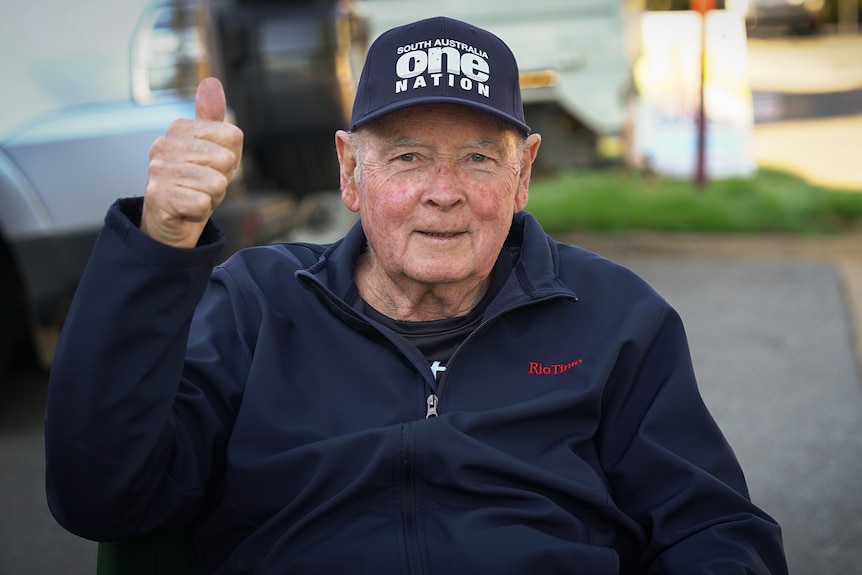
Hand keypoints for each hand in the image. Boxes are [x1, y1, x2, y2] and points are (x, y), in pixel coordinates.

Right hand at [141, 77, 243, 247]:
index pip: (233, 136)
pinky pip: (203, 203)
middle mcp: (163, 145)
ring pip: (216, 183)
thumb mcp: (212, 149)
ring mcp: (158, 170)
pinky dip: (201, 211)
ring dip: (212, 197)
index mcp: (179, 128)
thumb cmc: (196, 182)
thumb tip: (211, 81)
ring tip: (195, 196)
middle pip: (226, 160)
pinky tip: (187, 210)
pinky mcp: (158, 197)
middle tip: (203, 185)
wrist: (173, 220)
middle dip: (222, 179)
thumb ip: (212, 117)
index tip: (212, 167)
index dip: (230, 158)